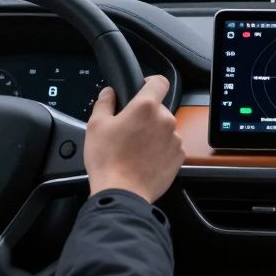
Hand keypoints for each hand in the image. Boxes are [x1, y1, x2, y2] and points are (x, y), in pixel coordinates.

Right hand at [85, 75, 182, 202]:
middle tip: (129, 130)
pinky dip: (160, 150)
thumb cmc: (108, 160)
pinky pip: (170, 146)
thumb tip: (108, 93)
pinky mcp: (179, 157)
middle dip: (146, 116)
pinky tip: (144, 159)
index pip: (160, 82)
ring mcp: (175, 139)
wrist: (122, 193)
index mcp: (146, 107)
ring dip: (154, 134)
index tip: (143, 89)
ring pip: (165, 128)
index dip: (150, 83)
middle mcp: (165, 120)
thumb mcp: (96, 126)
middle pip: (159, 109)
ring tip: (135, 149)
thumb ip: (104, 103)